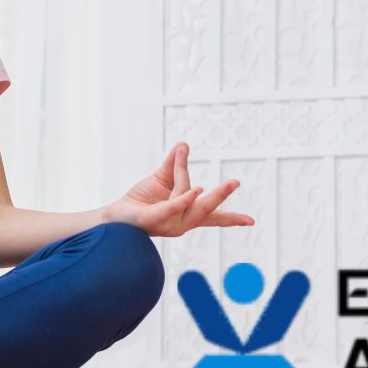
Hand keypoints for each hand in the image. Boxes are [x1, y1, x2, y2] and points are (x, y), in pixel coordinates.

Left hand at [104, 142, 253, 237]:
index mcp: (187, 214)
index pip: (213, 216)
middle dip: (221, 194)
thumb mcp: (161, 178)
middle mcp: (182, 222)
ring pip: (186, 194)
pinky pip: (173, 206)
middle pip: (207, 208)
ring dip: (183, 172)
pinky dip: (185, 197)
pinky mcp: (156, 219)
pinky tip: (196, 189)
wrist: (116, 215)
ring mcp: (170, 223)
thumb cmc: (141, 200)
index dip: (232, 218)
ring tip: (180, 153)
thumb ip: (174, 163)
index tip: (251, 221)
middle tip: (235, 182)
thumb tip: (184, 144)